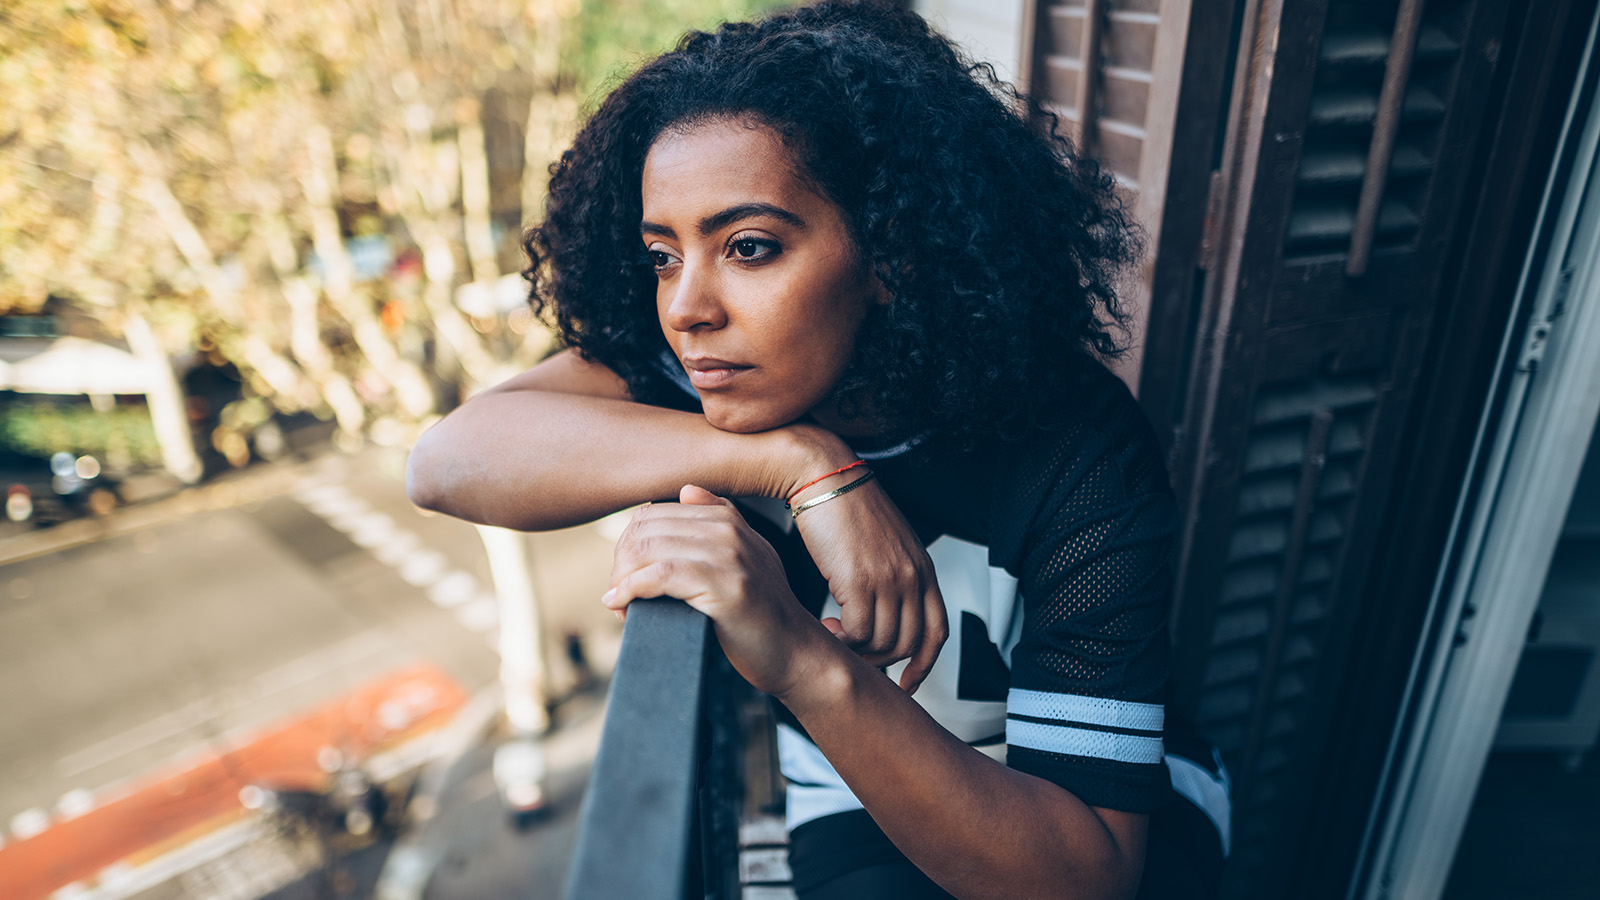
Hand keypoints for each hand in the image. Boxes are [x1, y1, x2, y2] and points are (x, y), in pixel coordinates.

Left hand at [603, 485, 831, 696]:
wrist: (795, 652)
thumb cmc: (764, 614)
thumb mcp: (749, 556)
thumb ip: (721, 521)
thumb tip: (687, 491)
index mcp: (727, 519)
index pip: (652, 515)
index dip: (627, 546)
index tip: (624, 576)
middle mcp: (728, 529)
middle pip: (645, 529)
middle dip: (621, 562)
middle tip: (618, 594)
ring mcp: (728, 555)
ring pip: (648, 549)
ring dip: (622, 579)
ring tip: (621, 604)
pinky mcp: (723, 585)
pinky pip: (659, 575)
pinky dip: (631, 590)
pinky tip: (622, 605)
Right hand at [792, 475, 947, 693]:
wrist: (825, 478)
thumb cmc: (848, 508)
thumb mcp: (888, 544)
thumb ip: (895, 576)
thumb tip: (885, 612)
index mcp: (923, 569)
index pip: (937, 631)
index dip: (925, 664)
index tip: (908, 682)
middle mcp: (912, 576)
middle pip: (909, 643)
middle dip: (881, 660)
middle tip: (855, 655)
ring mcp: (888, 580)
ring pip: (882, 643)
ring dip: (856, 650)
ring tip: (835, 634)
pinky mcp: (858, 581)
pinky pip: (856, 633)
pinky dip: (841, 640)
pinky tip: (826, 625)